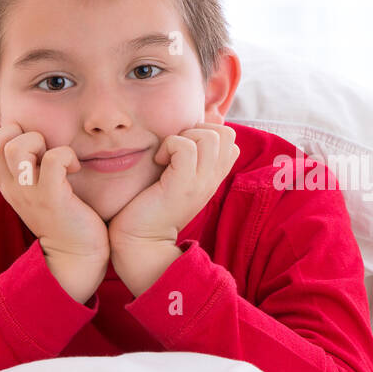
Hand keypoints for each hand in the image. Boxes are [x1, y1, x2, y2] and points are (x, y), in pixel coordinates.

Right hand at [0, 123, 109, 300]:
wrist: (76, 257)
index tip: (33, 148)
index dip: (6, 136)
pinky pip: (52, 160)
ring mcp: (30, 193)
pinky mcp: (53, 198)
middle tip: (44, 150)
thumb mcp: (34, 192)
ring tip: (56, 158)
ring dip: (40, 142)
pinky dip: (66, 155)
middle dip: (21, 134)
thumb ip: (26, 170)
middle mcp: (13, 188)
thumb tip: (30, 141)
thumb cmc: (61, 219)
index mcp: (7, 184)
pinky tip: (74, 168)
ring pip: (16, 148)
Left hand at [108, 122, 239, 246]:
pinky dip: (169, 145)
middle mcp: (212, 179)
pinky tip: (158, 162)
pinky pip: (185, 147)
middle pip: (226, 134)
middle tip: (177, 148)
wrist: (141, 241)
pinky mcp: (183, 185)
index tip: (184, 148)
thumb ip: (189, 160)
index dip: (206, 132)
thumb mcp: (179, 180)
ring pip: (209, 137)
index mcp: (213, 177)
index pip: (230, 140)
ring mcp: (201, 182)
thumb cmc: (152, 207)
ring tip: (168, 156)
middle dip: (198, 130)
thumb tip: (185, 132)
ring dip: (183, 137)